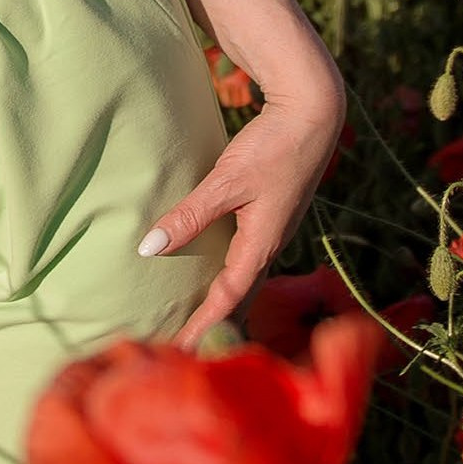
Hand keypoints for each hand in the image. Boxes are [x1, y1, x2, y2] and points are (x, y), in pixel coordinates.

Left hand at [143, 71, 348, 343]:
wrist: (313, 113)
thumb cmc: (273, 146)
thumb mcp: (227, 181)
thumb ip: (189, 215)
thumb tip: (149, 249)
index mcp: (262, 245)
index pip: (228, 299)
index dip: (202, 326)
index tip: (180, 350)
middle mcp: (270, 245)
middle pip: (240, 297)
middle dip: (215, 324)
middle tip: (186, 346)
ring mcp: (273, 230)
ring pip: (244, 278)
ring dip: (222, 301)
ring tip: (195, 318)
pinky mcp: (270, 214)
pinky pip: (246, 258)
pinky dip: (227, 275)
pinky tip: (211, 271)